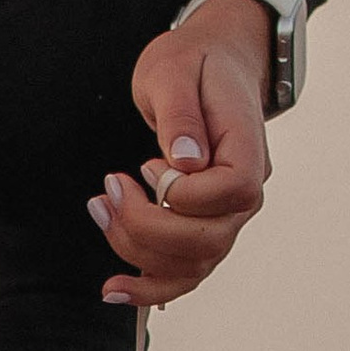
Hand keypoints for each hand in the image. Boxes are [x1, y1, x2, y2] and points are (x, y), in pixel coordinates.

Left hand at [94, 0, 274, 311]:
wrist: (212, 62)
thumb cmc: (193, 61)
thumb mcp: (174, 69)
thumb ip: (179, 114)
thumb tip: (184, 161)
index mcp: (248, 150)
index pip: (228, 193)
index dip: (181, 191)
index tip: (147, 163)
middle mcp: (247, 191)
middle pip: (207, 241)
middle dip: (144, 227)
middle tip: (107, 191)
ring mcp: (228, 215)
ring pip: (193, 264)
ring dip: (137, 253)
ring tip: (100, 212)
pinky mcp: (205, 225)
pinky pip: (185, 272)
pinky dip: (150, 287)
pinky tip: (114, 289)